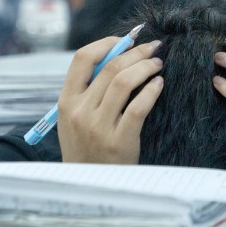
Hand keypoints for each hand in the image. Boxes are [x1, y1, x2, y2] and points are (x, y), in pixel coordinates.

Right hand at [57, 37, 163, 163]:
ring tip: (158, 64)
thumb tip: (118, 55)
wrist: (88, 186)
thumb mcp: (74, 119)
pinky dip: (151, 90)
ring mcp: (98, 127)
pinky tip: (159, 84)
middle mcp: (80, 111)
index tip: (126, 40)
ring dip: (146, 66)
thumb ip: (88, 91)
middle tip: (153, 48)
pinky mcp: (118, 141)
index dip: (107, 43)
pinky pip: (138, 107)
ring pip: (124, 81)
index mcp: (66, 101)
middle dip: (136, 52)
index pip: (82, 58)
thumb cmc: (85, 148)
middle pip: (110, 67)